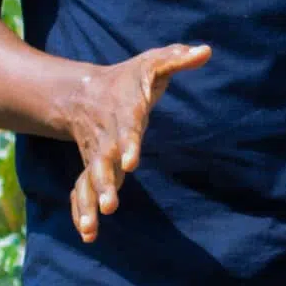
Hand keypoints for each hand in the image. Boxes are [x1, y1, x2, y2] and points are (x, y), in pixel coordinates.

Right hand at [57, 42, 211, 241]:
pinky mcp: (92, 169)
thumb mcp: (151, 63)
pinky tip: (88, 235)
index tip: (131, 164)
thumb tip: (205, 50)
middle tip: (110, 206)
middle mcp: (106, 139)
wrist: (84, 93)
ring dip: (89, 204)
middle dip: (104, 184)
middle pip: (101, 163)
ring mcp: (96, 157)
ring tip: (91, 227)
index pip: (127, 130)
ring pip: (88, 181)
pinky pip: (81, 191)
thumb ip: (176, 58)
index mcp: (123, 115)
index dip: (129, 146)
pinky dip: (81, 211)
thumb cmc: (127, 80)